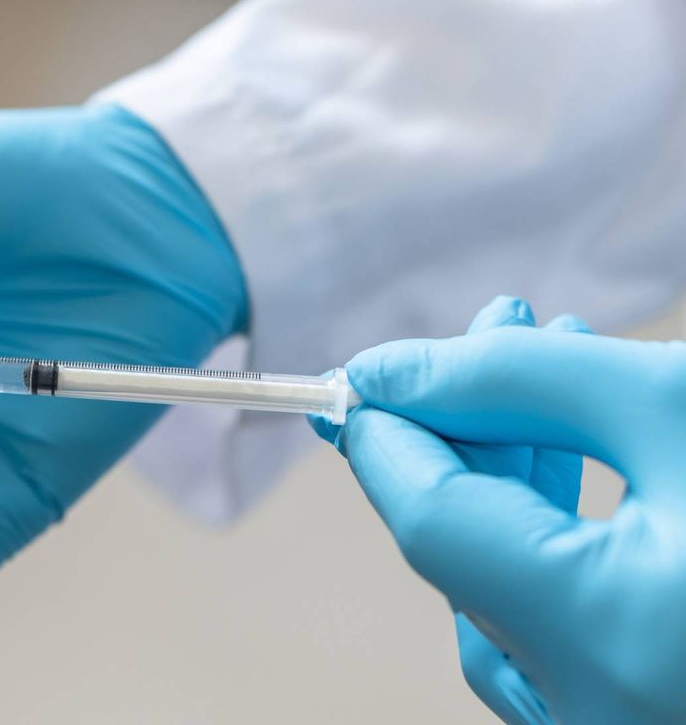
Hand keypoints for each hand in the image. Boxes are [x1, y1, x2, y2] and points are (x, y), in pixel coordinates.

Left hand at [329, 296, 685, 723]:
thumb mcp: (674, 409)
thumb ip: (521, 384)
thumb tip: (393, 375)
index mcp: (606, 641)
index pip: (431, 524)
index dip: (389, 432)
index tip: (369, 370)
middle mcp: (595, 718)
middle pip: (460, 559)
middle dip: (462, 435)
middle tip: (489, 338)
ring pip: (501, 599)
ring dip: (504, 486)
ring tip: (543, 388)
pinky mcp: (628, 721)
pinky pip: (551, 635)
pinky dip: (543, 547)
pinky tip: (572, 471)